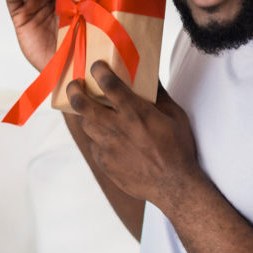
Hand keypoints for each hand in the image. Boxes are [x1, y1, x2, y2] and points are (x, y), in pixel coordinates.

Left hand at [67, 61, 203, 209]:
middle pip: (82, 104)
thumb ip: (160, 95)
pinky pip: (94, 145)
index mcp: (134, 112)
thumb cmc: (178, 148)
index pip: (108, 84)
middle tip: (75, 85)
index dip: (98, 70)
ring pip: (86, 124)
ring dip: (86, 114)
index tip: (96, 66)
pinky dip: (97, 138)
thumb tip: (151, 78)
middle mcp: (116, 127)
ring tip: (91, 110)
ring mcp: (107, 147)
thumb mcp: (175, 116)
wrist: (173, 186)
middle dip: (74, 90)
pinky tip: (107, 138)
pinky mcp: (104, 162)